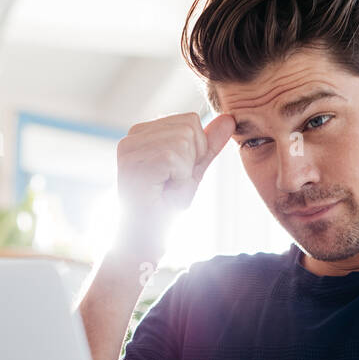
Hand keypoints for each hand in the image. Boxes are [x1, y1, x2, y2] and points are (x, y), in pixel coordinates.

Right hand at [115, 111, 234, 251]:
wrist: (144, 240)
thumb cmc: (164, 208)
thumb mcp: (193, 171)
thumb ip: (209, 145)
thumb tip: (229, 119)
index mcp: (145, 132)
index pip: (191, 120)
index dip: (196, 151)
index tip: (176, 175)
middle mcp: (133, 134)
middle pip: (189, 127)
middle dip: (191, 161)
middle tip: (171, 184)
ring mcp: (130, 147)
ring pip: (183, 141)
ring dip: (184, 172)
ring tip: (166, 188)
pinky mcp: (133, 160)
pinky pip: (175, 157)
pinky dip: (178, 179)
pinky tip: (162, 192)